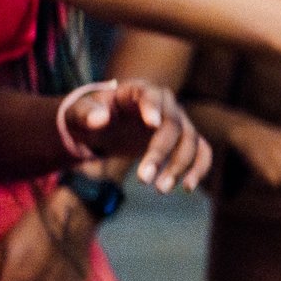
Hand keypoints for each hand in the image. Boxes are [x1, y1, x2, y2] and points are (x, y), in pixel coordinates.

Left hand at [62, 81, 211, 190]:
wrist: (105, 124)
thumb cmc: (90, 116)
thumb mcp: (79, 113)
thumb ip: (86, 113)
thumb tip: (100, 118)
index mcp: (139, 91)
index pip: (151, 95)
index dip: (153, 108)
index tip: (153, 124)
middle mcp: (165, 104)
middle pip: (173, 125)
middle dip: (161, 153)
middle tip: (143, 179)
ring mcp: (179, 122)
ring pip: (190, 140)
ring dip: (179, 166)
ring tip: (160, 189)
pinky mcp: (184, 139)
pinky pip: (201, 151)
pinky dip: (199, 168)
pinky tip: (187, 187)